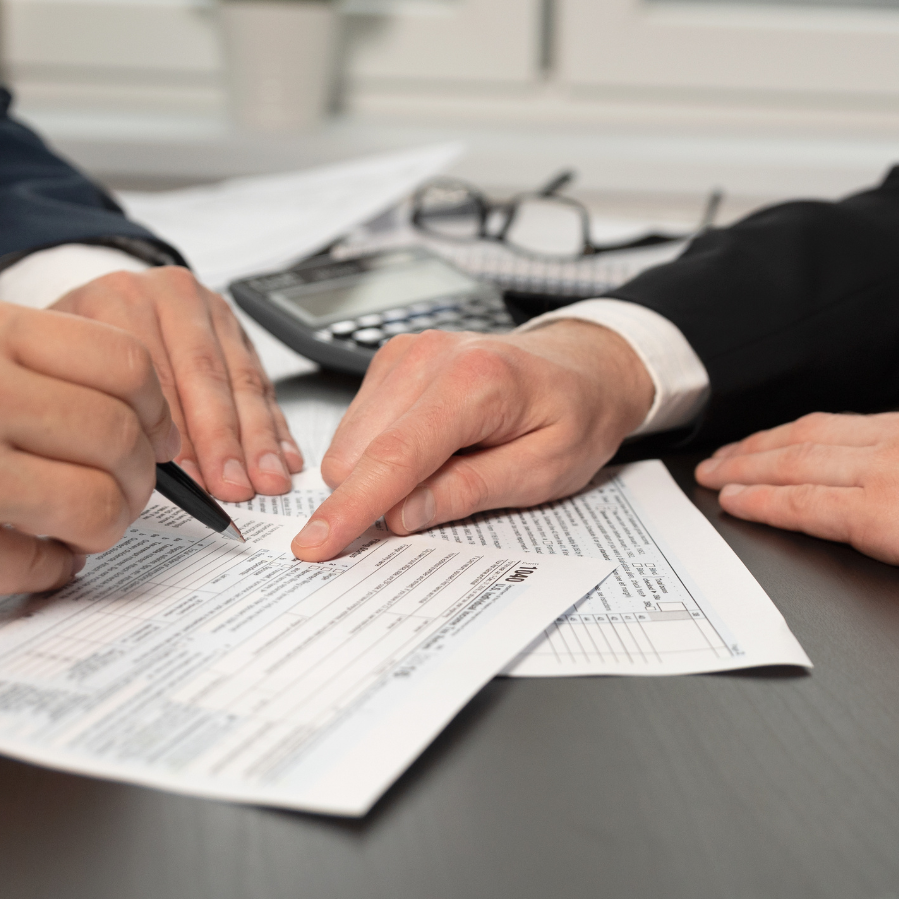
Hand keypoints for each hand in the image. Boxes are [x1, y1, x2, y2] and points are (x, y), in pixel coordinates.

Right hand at [0, 297, 180, 620]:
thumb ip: (32, 363)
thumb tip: (137, 402)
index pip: (125, 363)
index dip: (154, 408)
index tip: (150, 432)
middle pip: (122, 436)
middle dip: (138, 476)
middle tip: (118, 490)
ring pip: (101, 503)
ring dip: (103, 525)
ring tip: (73, 525)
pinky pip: (49, 564)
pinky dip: (50, 566)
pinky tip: (18, 550)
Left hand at [50, 266, 300, 499]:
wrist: (97, 306)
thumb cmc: (75, 350)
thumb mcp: (63, 368)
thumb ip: (89, 408)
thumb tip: (127, 474)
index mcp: (118, 299)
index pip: (155, 374)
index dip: (176, 432)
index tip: (190, 478)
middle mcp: (169, 296)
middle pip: (205, 374)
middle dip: (224, 439)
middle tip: (232, 483)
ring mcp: (210, 310)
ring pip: (242, 379)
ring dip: (257, 437)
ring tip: (265, 478)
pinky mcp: (238, 330)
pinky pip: (261, 381)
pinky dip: (273, 423)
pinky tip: (282, 455)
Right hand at [291, 322, 653, 560]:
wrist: (583, 369)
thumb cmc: (573, 416)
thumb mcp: (543, 472)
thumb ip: (469, 492)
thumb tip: (400, 515)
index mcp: (474, 381)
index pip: (394, 456)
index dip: (351, 507)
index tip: (314, 545)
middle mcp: (429, 357)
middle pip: (358, 452)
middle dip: (376, 496)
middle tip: (438, 501)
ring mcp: (406, 354)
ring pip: (350, 442)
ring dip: (382, 474)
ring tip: (449, 464)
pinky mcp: (393, 361)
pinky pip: (359, 426)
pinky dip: (383, 452)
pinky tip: (433, 448)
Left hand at [693, 400, 898, 598]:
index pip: (857, 428)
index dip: (809, 435)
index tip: (781, 441)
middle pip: (813, 437)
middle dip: (762, 446)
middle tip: (725, 456)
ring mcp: (889, 473)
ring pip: (798, 463)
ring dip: (749, 469)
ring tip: (716, 476)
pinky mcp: (881, 514)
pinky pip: (805, 505)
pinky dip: (764, 501)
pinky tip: (738, 502)